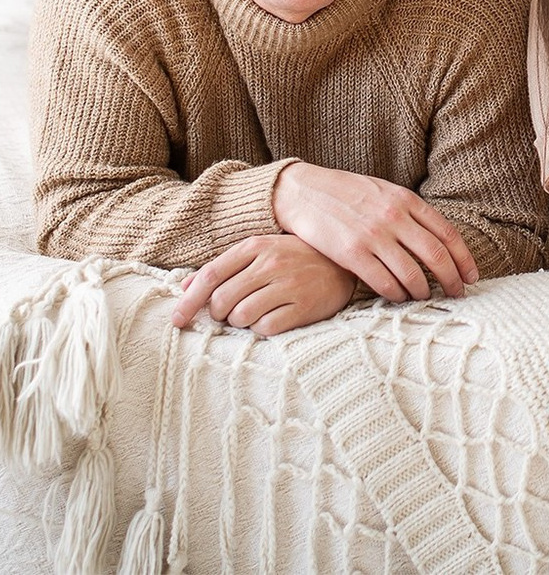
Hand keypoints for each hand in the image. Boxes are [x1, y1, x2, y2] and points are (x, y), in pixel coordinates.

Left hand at [172, 234, 354, 335]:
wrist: (346, 264)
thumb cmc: (297, 259)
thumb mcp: (262, 252)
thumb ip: (225, 266)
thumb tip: (186, 287)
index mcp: (257, 246)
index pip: (210, 276)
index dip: (189, 301)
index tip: (177, 321)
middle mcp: (272, 263)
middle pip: (222, 301)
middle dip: (220, 314)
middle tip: (233, 312)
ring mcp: (290, 284)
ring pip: (241, 317)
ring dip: (242, 321)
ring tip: (257, 312)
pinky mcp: (305, 306)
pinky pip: (265, 328)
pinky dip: (263, 329)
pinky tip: (275, 317)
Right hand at [272, 162, 477, 301]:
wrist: (304, 191)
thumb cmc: (347, 194)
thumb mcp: (384, 192)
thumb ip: (408, 212)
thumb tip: (435, 238)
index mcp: (406, 200)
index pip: (447, 233)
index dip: (464, 258)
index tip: (471, 275)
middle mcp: (394, 217)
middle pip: (436, 255)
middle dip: (452, 279)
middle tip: (458, 294)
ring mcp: (373, 235)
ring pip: (412, 273)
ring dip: (423, 291)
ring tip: (426, 298)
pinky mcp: (351, 253)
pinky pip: (383, 282)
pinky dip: (396, 294)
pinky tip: (399, 298)